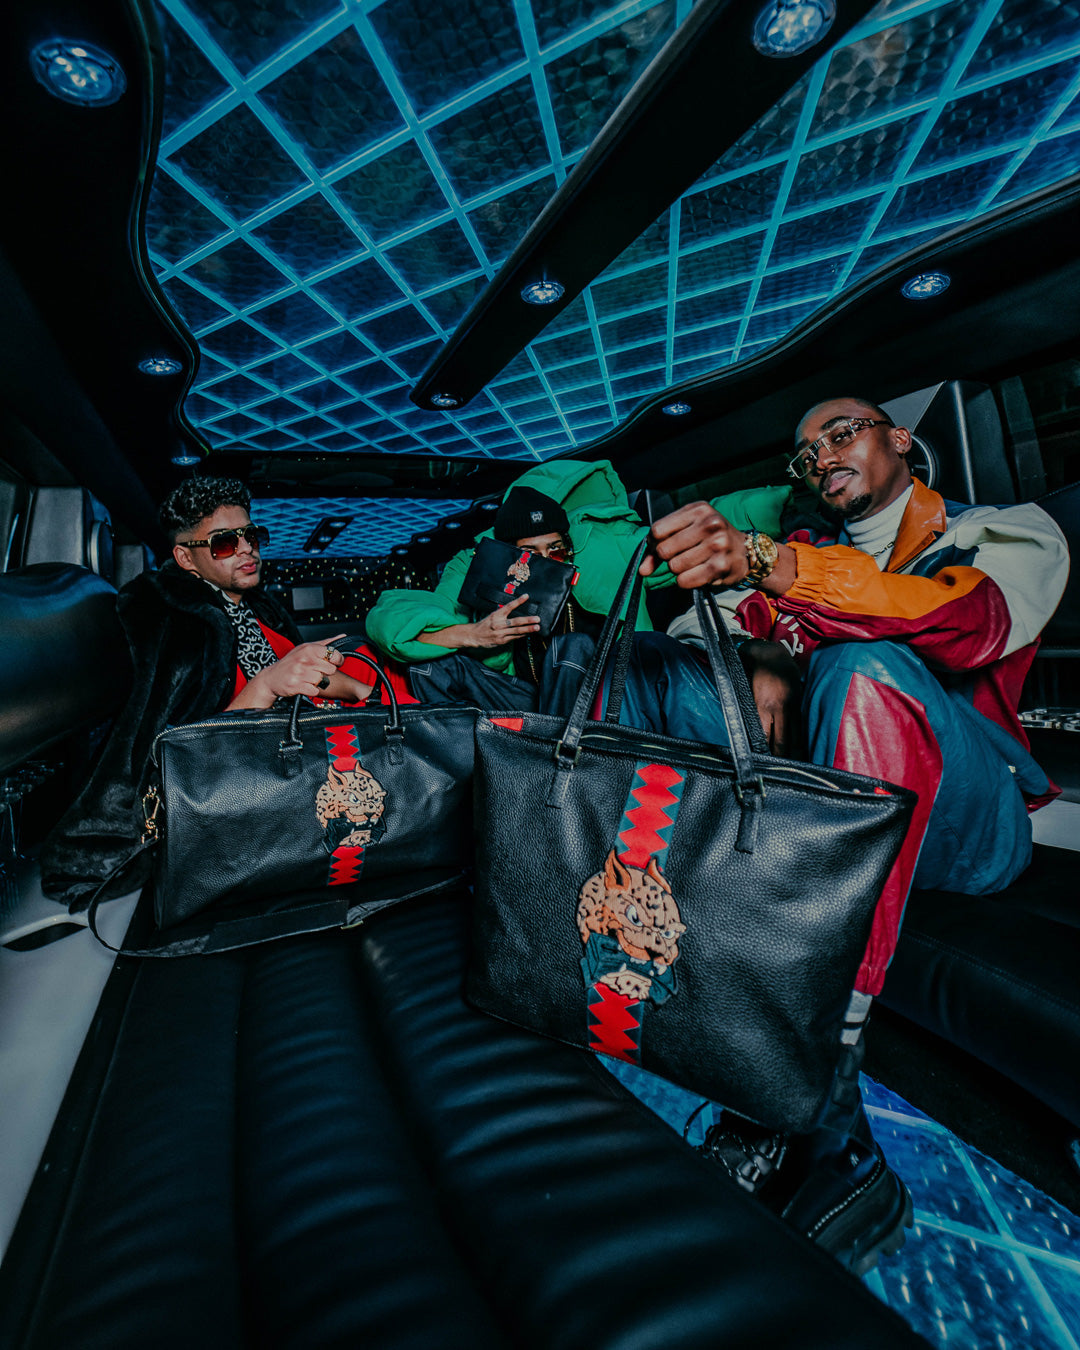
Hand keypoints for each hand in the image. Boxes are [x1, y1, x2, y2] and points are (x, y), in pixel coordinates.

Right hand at [228, 636, 344, 708]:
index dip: (337, 660)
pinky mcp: (296, 685)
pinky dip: (312, 690)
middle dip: (325, 672)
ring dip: (317, 681)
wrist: (271, 677)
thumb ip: (326, 643)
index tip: (333, 662)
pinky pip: (315, 690)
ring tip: (308, 678)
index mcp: (309, 649)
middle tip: (316, 671)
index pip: (334, 654)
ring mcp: (300, 673)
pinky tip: (305, 685)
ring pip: (322, 680)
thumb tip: (342, 636)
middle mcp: (304, 659)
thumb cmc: (291, 662)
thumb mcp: (306, 648)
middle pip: (330, 670)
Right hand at [465, 594, 541, 647]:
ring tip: (536, 627)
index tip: (526, 596)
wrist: (474, 635)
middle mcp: (499, 623)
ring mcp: (500, 633)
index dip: (518, 601)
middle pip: (516, 621)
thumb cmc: (484, 625)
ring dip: (528, 629)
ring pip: (517, 631)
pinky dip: (522, 635)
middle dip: (528, 620)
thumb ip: (503, 614)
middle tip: (537, 619)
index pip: (509, 606)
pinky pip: (514, 637)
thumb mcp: (492, 616)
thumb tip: (515, 610)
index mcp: (496, 615)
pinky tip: (529, 633)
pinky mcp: (502, 641)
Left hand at [641, 502, 750, 588]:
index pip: (658, 530)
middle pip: (664, 549)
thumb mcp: (688, 530)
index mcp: (699, 510)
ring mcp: (717, 545)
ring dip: (678, 570)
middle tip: (678, 556)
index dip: (654, 543)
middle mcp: (710, 524)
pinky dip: (686, 581)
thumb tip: (643, 569)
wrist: (745, 552)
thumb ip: (661, 545)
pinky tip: (697, 573)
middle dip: (667, 558)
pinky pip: (685, 580)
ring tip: (692, 563)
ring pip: (674, 566)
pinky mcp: (720, 566)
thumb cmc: (711, 539)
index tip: (661, 546)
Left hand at [740, 639, 800, 756]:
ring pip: (794, 735)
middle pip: (780, 740)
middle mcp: (779, 707)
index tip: (761, 765)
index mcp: (762, 705)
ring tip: (791, 767)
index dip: (763, 752)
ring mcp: (792, 705)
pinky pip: (801, 726)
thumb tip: (750, 736)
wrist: (772, 654)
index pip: (763, 736)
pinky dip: (800, 740)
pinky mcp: (800, 703)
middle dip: (779, 757)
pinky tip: (800, 751)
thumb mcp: (745, 692)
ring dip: (792, 753)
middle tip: (777, 773)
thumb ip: (749, 713)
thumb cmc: (753, 673)